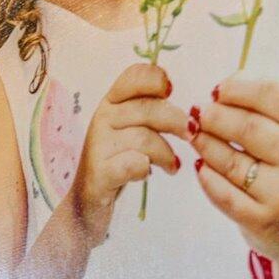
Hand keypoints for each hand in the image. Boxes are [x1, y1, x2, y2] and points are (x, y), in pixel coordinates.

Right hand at [60, 63, 183, 245]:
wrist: (87, 202)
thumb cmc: (118, 162)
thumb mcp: (130, 129)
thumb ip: (151, 112)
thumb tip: (189, 107)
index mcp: (111, 103)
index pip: (134, 76)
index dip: (156, 79)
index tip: (171, 92)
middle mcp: (102, 118)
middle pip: (148, 108)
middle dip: (177, 122)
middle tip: (190, 136)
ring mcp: (98, 146)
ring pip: (144, 137)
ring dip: (166, 153)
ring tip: (172, 166)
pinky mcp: (99, 173)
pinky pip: (133, 162)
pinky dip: (145, 168)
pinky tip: (147, 174)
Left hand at [194, 74, 278, 260]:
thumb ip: (265, 99)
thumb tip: (223, 85)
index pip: (267, 93)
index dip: (234, 89)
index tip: (216, 91)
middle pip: (244, 127)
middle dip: (213, 117)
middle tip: (197, 113)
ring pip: (228, 161)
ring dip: (204, 145)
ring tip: (196, 135)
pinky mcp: (263, 218)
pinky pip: (222, 193)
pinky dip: (206, 177)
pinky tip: (201, 166)